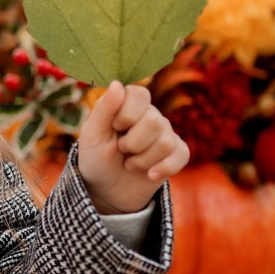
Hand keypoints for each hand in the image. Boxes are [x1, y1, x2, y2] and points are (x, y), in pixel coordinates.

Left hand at [76, 81, 188, 213]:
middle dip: (132, 143)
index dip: (128, 112)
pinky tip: (149, 175)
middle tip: (121, 150)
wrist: (106, 189)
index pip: (140, 94)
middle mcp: (150, 115)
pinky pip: (182, 154)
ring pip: (166, 142)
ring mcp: (165, 134)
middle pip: (154, 121)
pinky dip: (163, 168)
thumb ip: (104, 108)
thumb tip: (117, 83)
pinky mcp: (176, 154)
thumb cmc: (96, 157)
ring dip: (142, 159)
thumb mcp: (92, 134)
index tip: (115, 127)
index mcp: (128, 105)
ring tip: (129, 164)